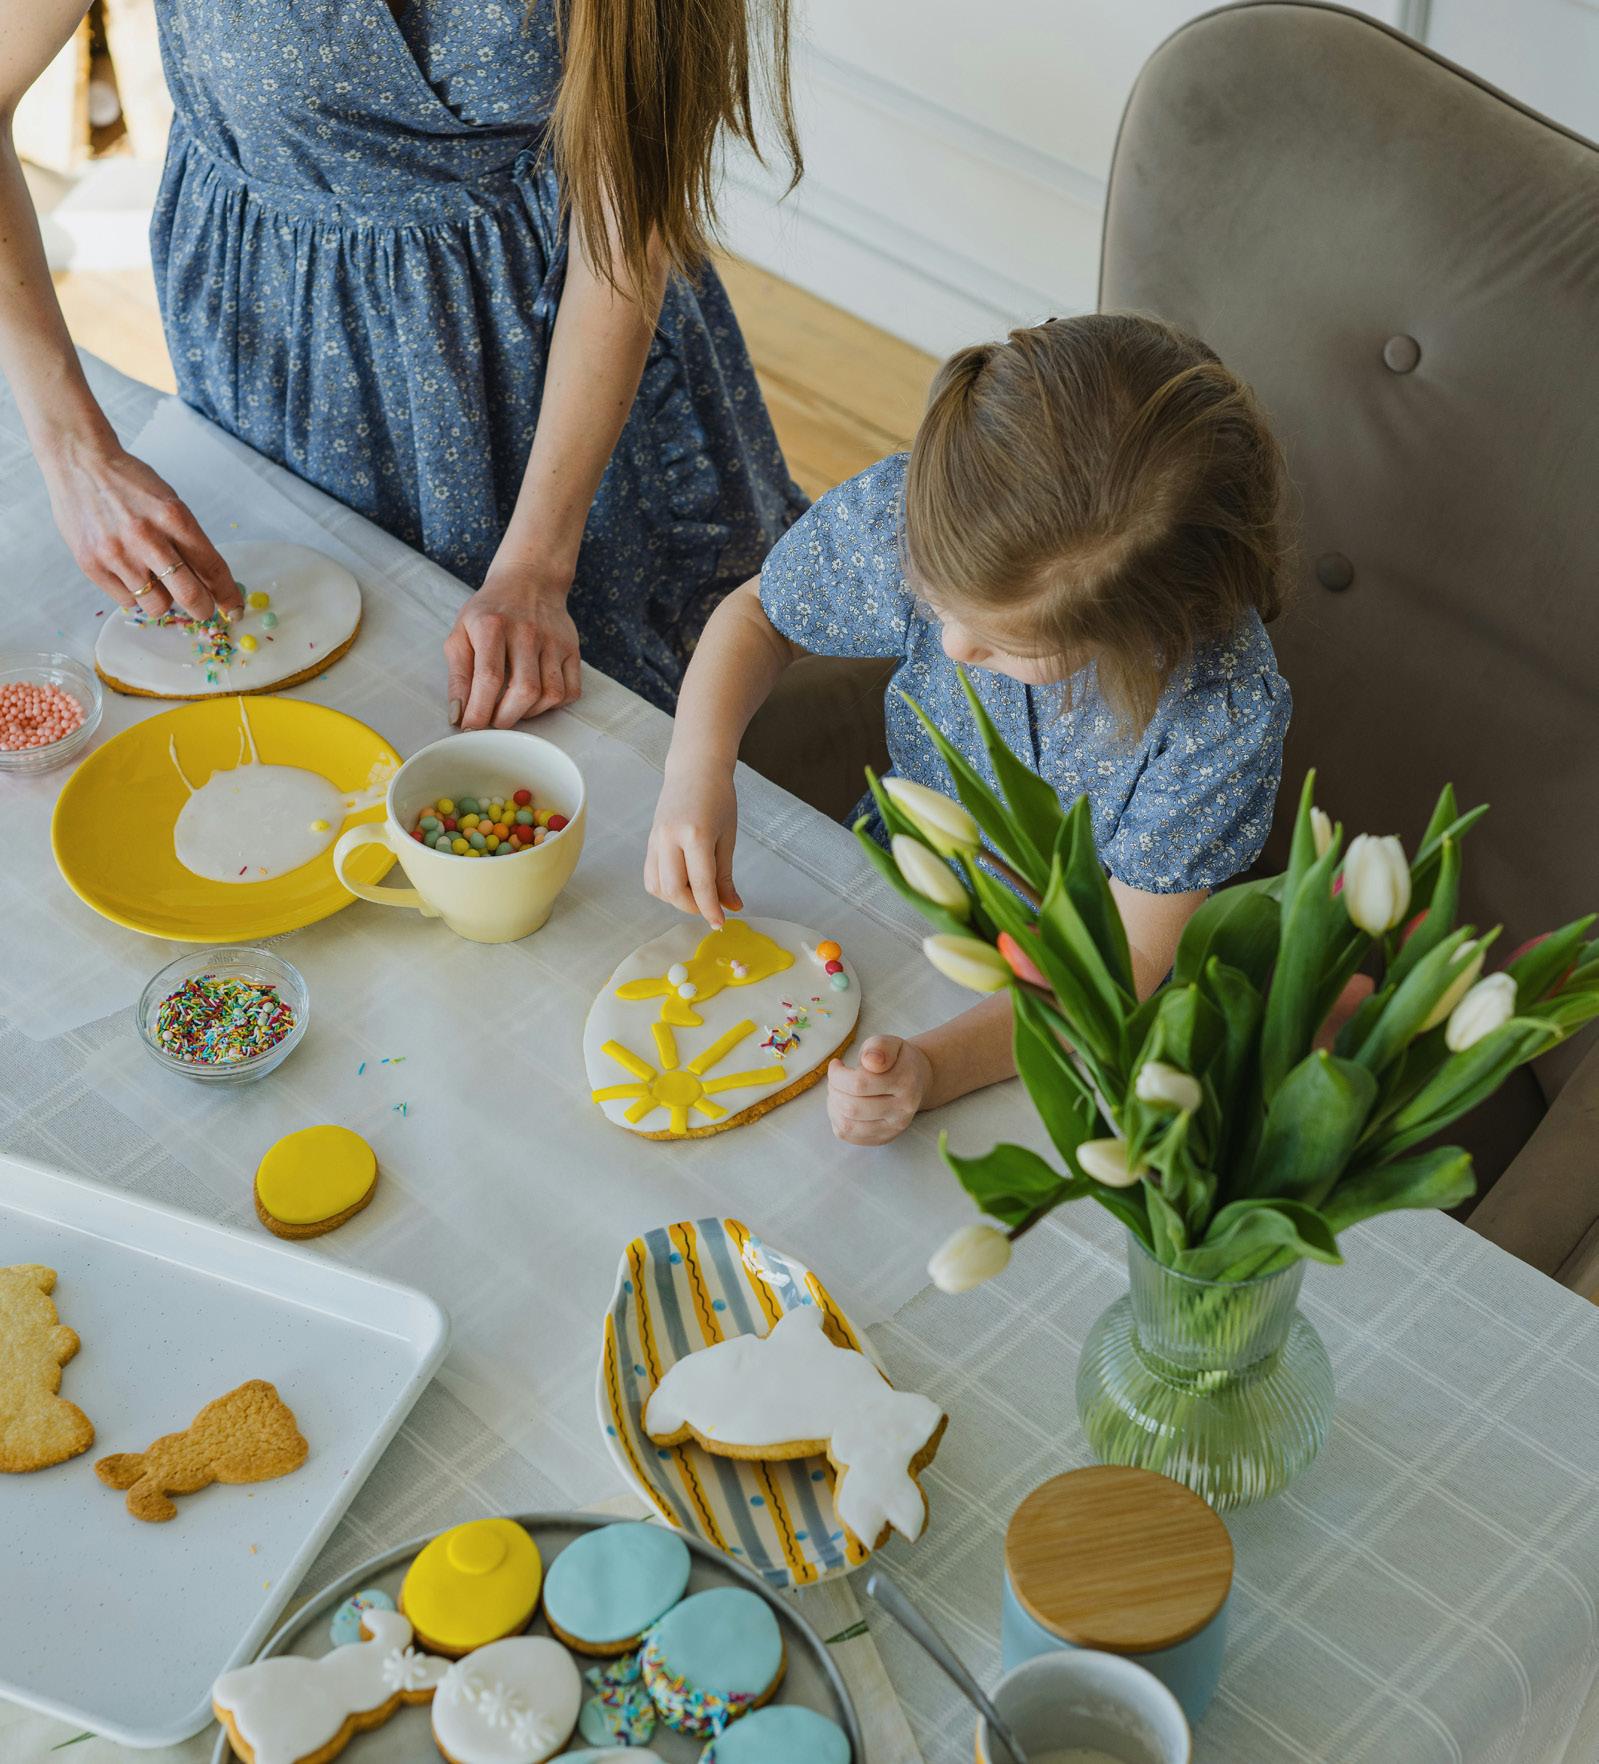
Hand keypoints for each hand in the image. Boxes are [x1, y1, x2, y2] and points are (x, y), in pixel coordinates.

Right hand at [41, 436, 240, 619]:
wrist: (79, 462)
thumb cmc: (130, 483)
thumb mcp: (169, 503)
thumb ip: (188, 540)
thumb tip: (210, 583)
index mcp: (173, 518)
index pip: (212, 567)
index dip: (227, 595)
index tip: (235, 610)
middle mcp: (147, 538)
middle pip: (189, 595)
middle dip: (202, 609)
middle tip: (201, 608)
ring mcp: (117, 554)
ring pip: (157, 606)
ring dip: (162, 599)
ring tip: (152, 577)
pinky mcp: (92, 565)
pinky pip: (127, 601)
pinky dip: (133, 593)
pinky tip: (126, 570)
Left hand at [444, 563, 580, 729]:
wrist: (529, 580)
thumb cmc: (490, 611)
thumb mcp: (461, 633)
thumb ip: (458, 675)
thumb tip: (458, 715)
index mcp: (492, 626)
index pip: (489, 678)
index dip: (479, 710)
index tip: (470, 727)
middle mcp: (527, 632)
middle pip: (524, 690)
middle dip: (506, 718)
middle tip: (493, 722)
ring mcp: (554, 641)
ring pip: (551, 694)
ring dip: (530, 713)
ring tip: (514, 709)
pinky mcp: (572, 649)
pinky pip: (571, 690)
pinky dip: (554, 705)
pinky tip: (536, 700)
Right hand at [644, 758, 741, 924]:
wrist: (695, 769)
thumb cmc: (718, 798)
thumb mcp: (728, 837)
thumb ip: (726, 875)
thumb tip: (732, 907)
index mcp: (695, 834)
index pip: (700, 884)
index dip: (711, 909)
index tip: (720, 923)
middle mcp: (669, 838)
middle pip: (673, 890)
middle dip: (693, 907)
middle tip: (711, 907)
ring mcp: (655, 840)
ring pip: (657, 887)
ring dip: (677, 900)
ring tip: (697, 893)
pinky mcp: (649, 841)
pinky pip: (651, 876)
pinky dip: (665, 888)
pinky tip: (682, 884)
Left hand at [828, 1035, 932, 1145]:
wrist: (916, 1080)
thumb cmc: (896, 1059)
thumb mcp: (889, 1043)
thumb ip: (879, 1047)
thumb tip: (870, 1061)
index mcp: (905, 1082)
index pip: (859, 1084)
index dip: (838, 1074)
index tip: (837, 1064)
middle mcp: (903, 1109)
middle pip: (852, 1107)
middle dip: (834, 1090)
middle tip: (836, 1078)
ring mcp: (894, 1128)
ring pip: (848, 1125)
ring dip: (833, 1105)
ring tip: (838, 1091)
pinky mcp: (883, 1138)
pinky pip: (848, 1135)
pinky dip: (836, 1119)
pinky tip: (841, 1105)